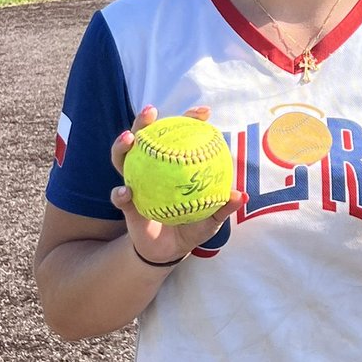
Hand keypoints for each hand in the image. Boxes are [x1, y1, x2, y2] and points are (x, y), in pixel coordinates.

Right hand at [110, 105, 245, 263]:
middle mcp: (151, 167)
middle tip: (151, 111)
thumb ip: (223, 206)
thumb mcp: (211, 217)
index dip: (189, 119)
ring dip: (122, 145)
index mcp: (173, 164)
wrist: (170, 251)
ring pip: (123, 158)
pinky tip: (127, 192)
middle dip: (144, 120)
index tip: (203, 112)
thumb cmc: (193, 225)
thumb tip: (241, 195)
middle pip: (144, 136)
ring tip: (130, 138)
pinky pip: (119, 195)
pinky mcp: (126, 203)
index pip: (179, 135)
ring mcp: (136, 182)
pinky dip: (121, 193)